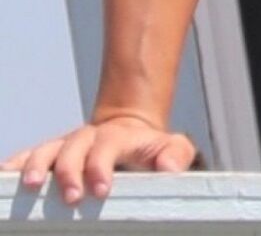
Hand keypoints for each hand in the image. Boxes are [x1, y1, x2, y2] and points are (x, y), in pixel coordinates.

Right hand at [1, 117, 198, 204]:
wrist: (129, 130)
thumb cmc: (150, 148)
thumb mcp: (170, 147)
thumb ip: (175, 154)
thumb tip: (169, 168)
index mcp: (116, 137)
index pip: (106, 147)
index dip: (101, 166)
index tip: (101, 190)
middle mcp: (88, 138)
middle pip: (74, 148)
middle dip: (69, 171)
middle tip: (70, 197)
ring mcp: (67, 145)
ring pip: (48, 150)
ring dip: (38, 166)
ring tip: (32, 186)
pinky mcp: (53, 155)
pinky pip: (31, 156)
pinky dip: (17, 164)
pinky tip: (6, 175)